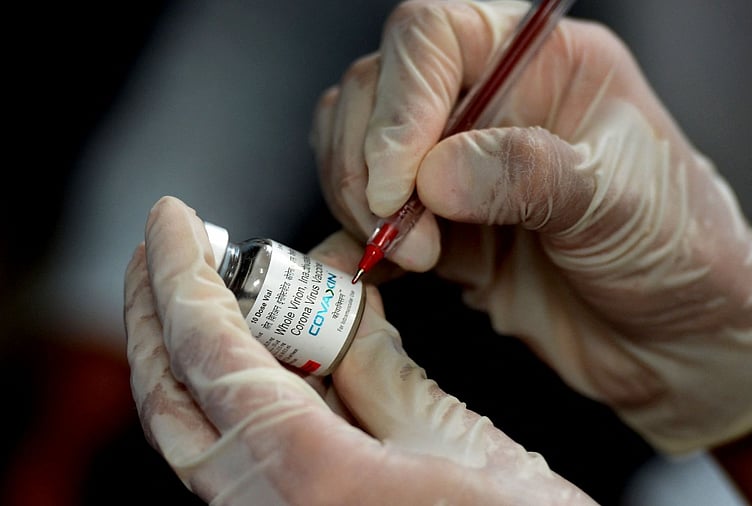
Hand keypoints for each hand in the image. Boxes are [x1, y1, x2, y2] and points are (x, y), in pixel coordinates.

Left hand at [124, 196, 595, 504]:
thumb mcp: (455, 440)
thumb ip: (383, 377)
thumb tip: (346, 317)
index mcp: (309, 475)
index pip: (209, 352)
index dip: (179, 276)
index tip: (172, 221)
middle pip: (174, 399)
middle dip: (159, 314)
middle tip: (169, 249)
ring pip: (198, 429)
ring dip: (192, 353)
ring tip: (211, 289)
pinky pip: (240, 456)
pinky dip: (236, 395)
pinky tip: (264, 357)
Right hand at [311, 0, 751, 453]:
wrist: (681, 338)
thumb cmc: (681, 248)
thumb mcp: (621, 200)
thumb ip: (530, 175)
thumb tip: (436, 172)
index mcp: (542, 61)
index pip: (434, 36)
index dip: (400, 100)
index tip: (397, 179)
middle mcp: (492, 103)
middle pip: (377, 88)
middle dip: (369, 160)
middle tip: (398, 226)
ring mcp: (460, 167)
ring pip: (358, 149)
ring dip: (361, 202)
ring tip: (414, 256)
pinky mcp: (442, 228)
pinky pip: (370, 218)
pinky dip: (356, 243)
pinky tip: (377, 273)